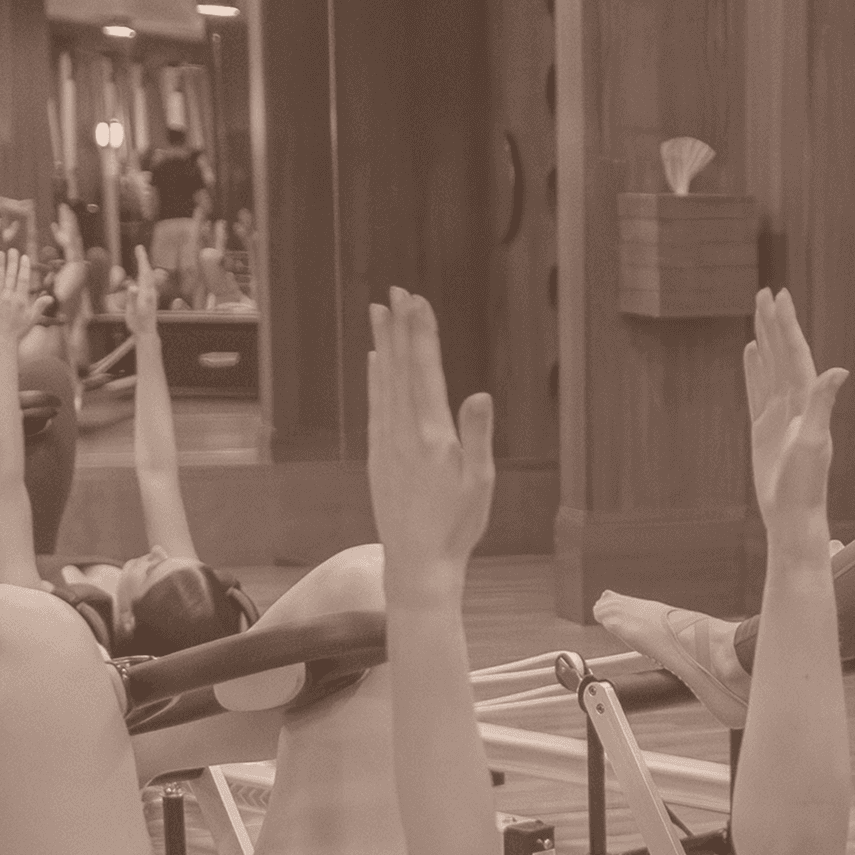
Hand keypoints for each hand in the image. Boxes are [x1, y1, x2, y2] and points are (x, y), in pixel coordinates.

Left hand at [0, 251, 45, 344]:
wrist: (3, 340)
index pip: (23, 280)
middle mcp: (9, 297)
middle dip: (12, 262)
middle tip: (13, 250)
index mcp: (21, 300)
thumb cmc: (19, 330)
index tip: (24, 257)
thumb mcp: (33, 319)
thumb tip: (49, 297)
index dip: (23, 267)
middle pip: (11, 276)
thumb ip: (39, 306)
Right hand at [129, 246, 159, 338]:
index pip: (144, 273)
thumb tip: (132, 286)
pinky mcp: (150, 298)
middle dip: (143, 259)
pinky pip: (147, 283)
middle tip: (139, 248)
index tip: (139, 249)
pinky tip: (142, 272)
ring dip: (144, 265)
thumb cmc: (138, 323)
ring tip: (141, 256)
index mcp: (146, 293)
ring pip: (149, 277)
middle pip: (147, 272)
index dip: (142, 260)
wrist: (147, 333)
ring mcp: (151, 295)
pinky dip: (145, 274)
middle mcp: (150, 293)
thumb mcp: (132, 311)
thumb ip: (132, 298)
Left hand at [366, 288, 495, 596]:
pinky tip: (375, 361)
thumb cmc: (457, 526)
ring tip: (379, 313)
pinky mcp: (377, 455)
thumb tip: (479, 394)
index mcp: (433, 437)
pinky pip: (375, 405)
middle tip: (395, 292)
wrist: (417, 562)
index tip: (418, 303)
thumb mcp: (480, 484)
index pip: (425, 374)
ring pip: (383, 383)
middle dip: (399, 329)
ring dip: (382, 345)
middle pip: (399, 370)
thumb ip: (477, 436)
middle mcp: (404, 434)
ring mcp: (386, 443)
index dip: (421, 335)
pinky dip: (375, 378)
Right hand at [743, 288, 847, 537]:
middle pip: (783, 354)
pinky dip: (755, 368)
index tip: (781, 297)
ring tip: (758, 312)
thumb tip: (839, 371)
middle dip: (774, 323)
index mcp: (807, 403)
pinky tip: (751, 351)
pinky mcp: (765, 428)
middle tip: (766, 291)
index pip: (796, 354)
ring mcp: (780, 415)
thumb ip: (823, 404)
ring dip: (765, 340)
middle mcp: (796, 404)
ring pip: (770, 367)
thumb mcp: (813, 443)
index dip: (788, 325)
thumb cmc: (805, 486)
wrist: (792, 516)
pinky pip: (758, 389)